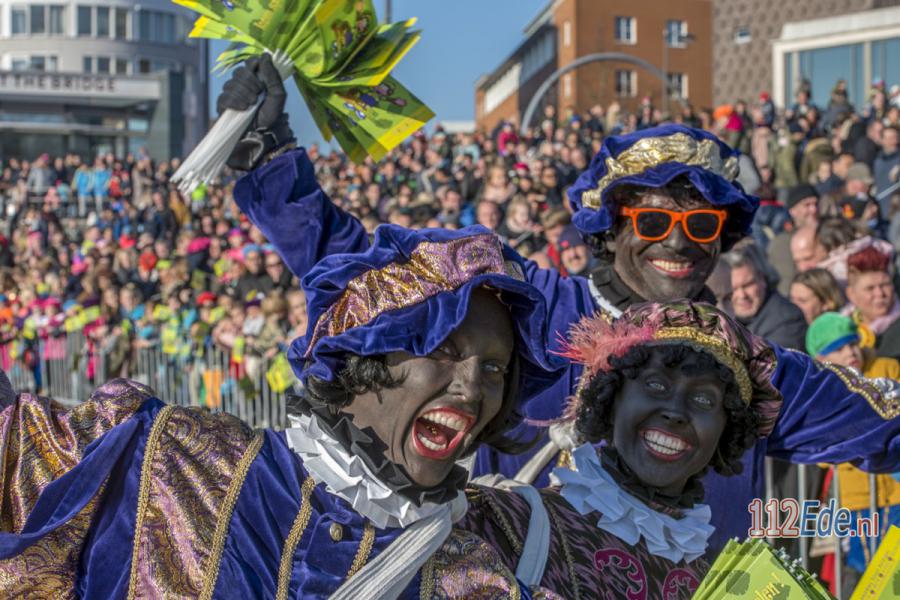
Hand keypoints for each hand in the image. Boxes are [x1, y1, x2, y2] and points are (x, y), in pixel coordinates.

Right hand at [216, 55, 294, 170]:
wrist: (263, 138)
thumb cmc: (272, 119)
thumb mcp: (278, 97)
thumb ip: (273, 77)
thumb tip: (265, 55)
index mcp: (256, 81)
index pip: (250, 63)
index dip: (253, 66)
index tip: (260, 76)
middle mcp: (242, 86)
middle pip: (239, 73)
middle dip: (250, 83)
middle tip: (258, 96)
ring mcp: (231, 96)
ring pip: (230, 84)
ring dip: (243, 94)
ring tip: (251, 106)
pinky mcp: (223, 108)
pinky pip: (223, 97)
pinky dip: (234, 101)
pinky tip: (243, 109)